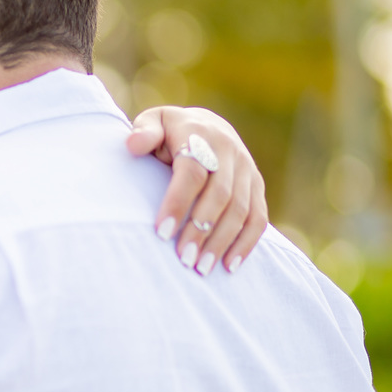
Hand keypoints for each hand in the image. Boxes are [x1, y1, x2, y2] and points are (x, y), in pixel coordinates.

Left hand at [126, 106, 267, 275]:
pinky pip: (259, 217)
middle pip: (220, 195)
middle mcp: (229, 149)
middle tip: (183, 259)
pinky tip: (229, 265)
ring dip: (222, 242)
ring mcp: (247, 168)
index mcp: (200, 133)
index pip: (192, 171)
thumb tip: (133, 145)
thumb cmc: (169, 131)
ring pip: (241, 210)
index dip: (178, 201)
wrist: (206, 125)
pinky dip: (247, 243)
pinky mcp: (257, 185)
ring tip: (201, 269)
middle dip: (201, 230)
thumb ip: (144, 132)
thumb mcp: (154, 122)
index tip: (162, 232)